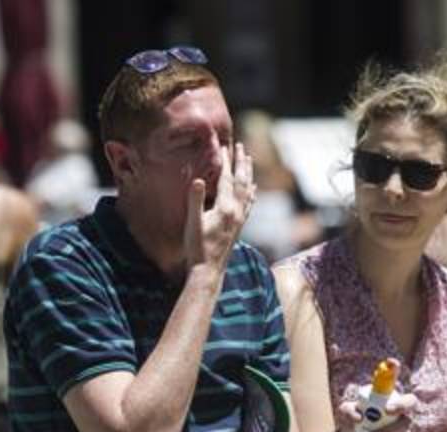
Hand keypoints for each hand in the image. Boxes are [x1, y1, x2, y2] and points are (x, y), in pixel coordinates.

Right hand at [183, 143, 255, 270]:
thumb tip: (198, 180)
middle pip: (242, 181)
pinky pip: (250, 203)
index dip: (226, 161)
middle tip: (241, 146)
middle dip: (241, 163)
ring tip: (249, 159)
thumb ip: (195, 201)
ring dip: (248, 173)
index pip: (227, 179)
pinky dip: (252, 191)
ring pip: (248, 190)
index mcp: (225, 208)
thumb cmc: (197, 248)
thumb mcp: (192, 223)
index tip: (224, 146)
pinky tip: (253, 188)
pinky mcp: (240, 226)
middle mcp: (237, 212)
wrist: (209, 271)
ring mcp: (240, 219)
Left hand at [335, 359, 417, 431]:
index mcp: (387, 395)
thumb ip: (348, 411)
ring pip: (406, 425)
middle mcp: (400, 408)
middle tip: (386, 411)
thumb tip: (360, 419)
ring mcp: (403, 424)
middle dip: (401, 405)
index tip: (392, 364)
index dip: (394, 370)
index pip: (393, 380)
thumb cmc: (352, 419)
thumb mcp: (345, 412)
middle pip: (410, 402)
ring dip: (390, 431)